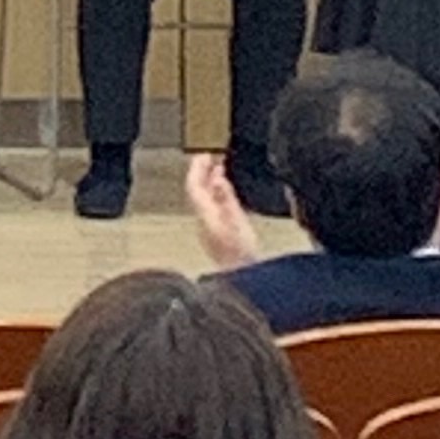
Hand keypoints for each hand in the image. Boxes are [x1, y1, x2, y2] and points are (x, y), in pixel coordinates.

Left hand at [186, 149, 262, 268]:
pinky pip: (213, 209)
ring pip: (205, 200)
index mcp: (205, 215)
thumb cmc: (243, 256)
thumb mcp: (237, 222)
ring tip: (220, 171)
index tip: (204, 154)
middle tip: (211, 158)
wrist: (246, 284)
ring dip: (211, 184)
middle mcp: (204, 222)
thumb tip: (217, 177)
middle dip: (203, 173)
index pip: (193, 186)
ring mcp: (211, 230)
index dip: (197, 168)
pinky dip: (218, 197)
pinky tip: (227, 196)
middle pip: (198, 192)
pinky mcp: (219, 238)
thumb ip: (226, 198)